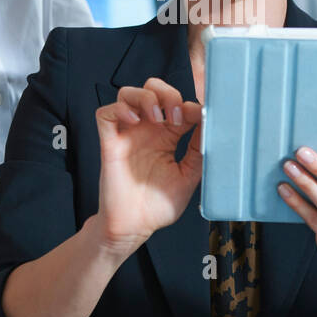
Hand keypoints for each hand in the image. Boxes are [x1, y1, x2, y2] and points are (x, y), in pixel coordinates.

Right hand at [95, 78, 202, 256]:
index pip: (178, 105)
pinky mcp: (110, 143)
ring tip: (158, 118)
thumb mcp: (188, 176)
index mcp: (167, 137)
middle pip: (153, 88)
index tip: (201, 118)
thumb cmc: (158, 206)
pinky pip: (105, 114)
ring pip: (128, 93)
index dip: (190, 105)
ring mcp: (127, 135)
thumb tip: (211, 126)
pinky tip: (134, 122)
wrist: (134, 227)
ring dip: (146, 97)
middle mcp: (147, 131)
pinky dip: (120, 110)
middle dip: (168, 94)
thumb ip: (198, 151)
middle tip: (177, 116)